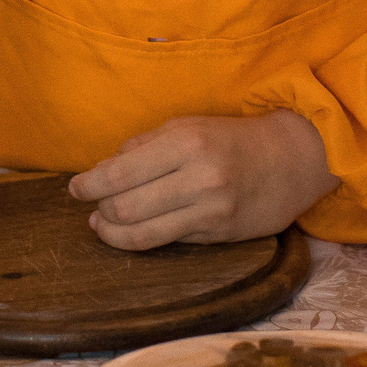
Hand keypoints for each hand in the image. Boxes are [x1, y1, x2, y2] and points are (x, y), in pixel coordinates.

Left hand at [70, 110, 337, 249]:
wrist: (292, 160)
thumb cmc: (233, 138)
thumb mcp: (188, 125)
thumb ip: (145, 145)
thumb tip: (105, 168)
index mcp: (186, 143)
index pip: (120, 173)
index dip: (89, 185)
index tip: (75, 188)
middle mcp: (198, 178)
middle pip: (125, 208)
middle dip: (100, 210)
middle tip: (92, 206)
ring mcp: (210, 211)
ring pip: (143, 234)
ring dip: (113, 232)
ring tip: (103, 224)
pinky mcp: (219, 236)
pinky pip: (169, 241)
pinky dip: (143, 238)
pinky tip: (134, 230)